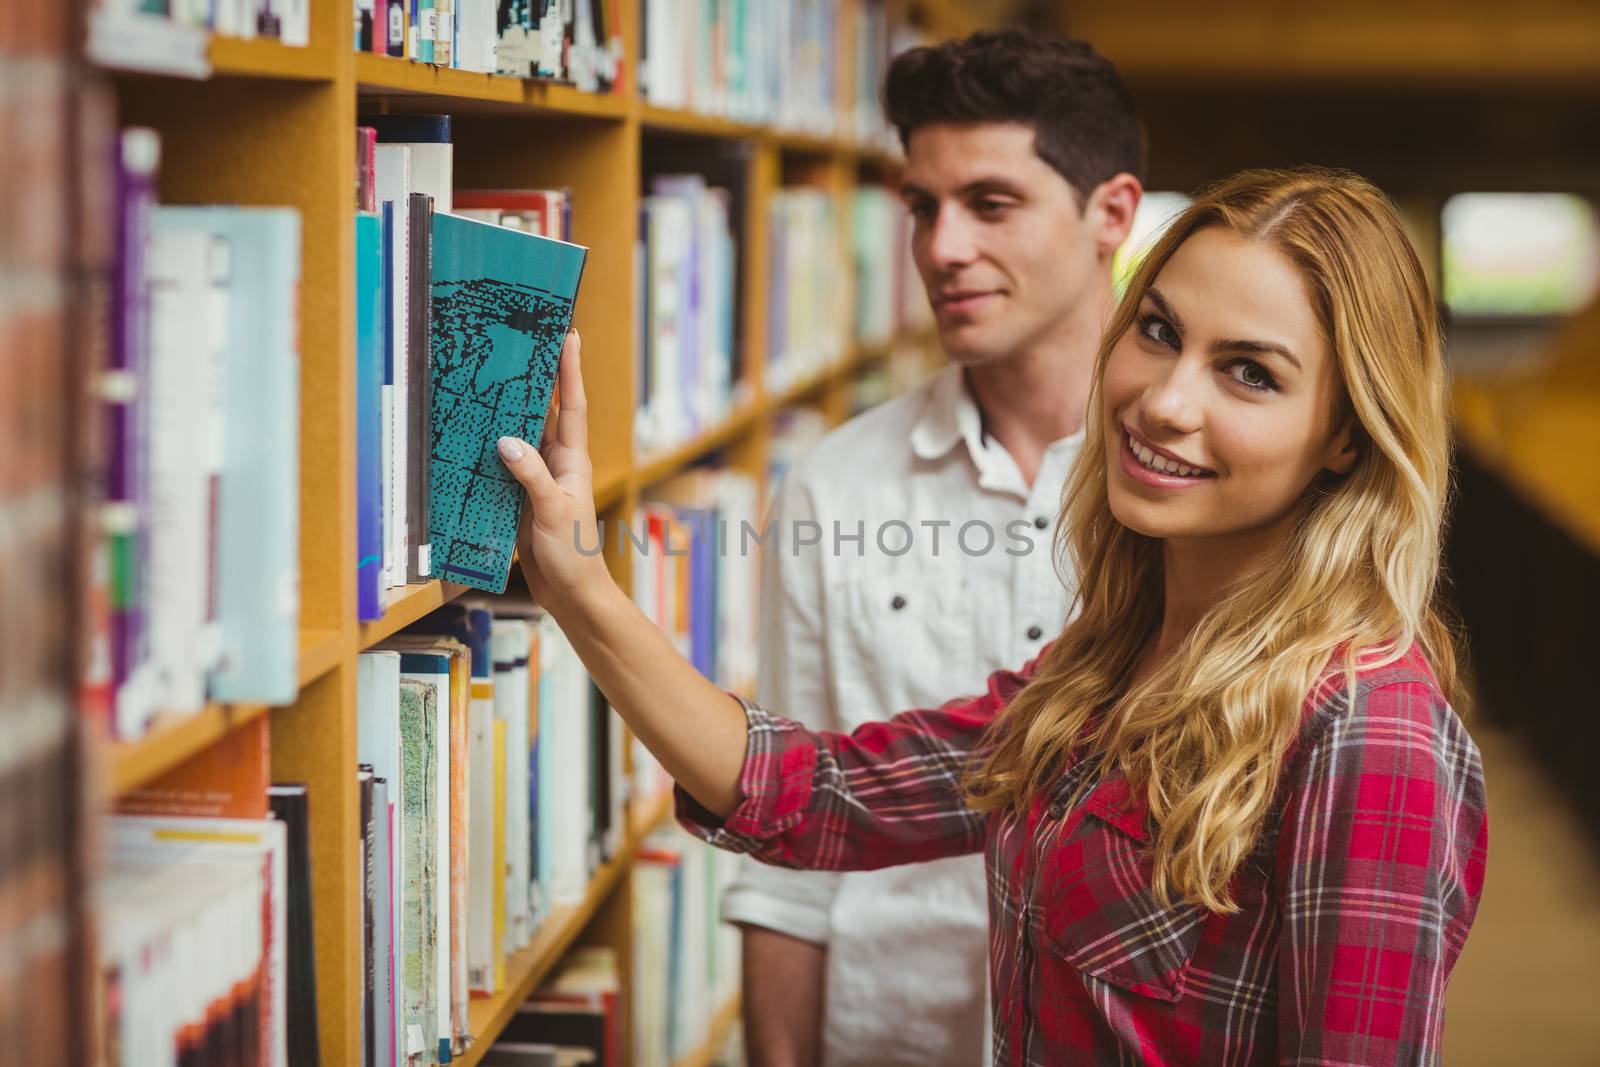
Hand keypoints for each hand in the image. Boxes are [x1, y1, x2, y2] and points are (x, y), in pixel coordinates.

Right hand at [498, 330, 612, 611]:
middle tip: (517, 343)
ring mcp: (536, 479)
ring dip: (505, 412)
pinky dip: (487, 450)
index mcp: (571, 460)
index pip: (571, 405)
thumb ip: (531, 475)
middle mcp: (555, 463)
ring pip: (518, 436)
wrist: (570, 591)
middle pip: (543, 413)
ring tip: (485, 377)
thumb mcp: (552, 510)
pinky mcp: (518, 497)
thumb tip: (505, 440)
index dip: (570, 370)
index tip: (569, 335)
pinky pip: (502, 466)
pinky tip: (467, 435)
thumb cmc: (572, 552)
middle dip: (534, 379)